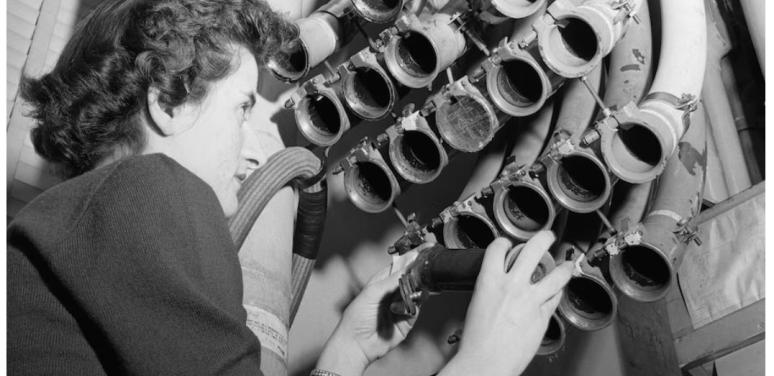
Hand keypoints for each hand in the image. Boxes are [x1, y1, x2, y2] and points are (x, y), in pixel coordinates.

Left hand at [316, 244, 428, 375]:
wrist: (357, 344)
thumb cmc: (356, 317)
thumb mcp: (372, 293)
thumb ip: (392, 280)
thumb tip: (408, 267)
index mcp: (383, 281)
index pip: (401, 265)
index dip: (412, 257)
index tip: (425, 249)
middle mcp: (393, 292)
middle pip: (413, 278)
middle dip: (418, 274)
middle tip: (423, 271)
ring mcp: (401, 305)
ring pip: (418, 292)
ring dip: (416, 292)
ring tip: (410, 294)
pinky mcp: (407, 320)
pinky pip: (416, 308)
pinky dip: (413, 306)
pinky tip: (403, 309)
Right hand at [439, 231, 572, 375]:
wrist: (485, 362)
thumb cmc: (477, 339)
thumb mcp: (478, 304)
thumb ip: (492, 289)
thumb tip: (501, 284)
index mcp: (489, 280)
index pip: (498, 248)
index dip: (504, 243)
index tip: (508, 244)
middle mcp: (512, 285)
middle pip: (533, 249)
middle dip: (543, 238)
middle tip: (547, 236)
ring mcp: (531, 300)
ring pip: (555, 275)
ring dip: (563, 268)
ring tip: (566, 265)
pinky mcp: (543, 316)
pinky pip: (555, 299)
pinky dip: (557, 293)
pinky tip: (558, 291)